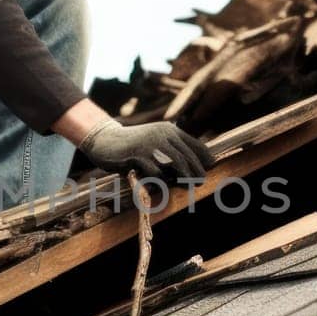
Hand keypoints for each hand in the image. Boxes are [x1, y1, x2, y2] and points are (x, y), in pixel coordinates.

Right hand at [78, 117, 215, 178]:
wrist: (105, 140)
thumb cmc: (134, 145)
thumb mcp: (155, 141)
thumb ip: (172, 149)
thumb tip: (193, 166)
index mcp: (169, 130)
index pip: (194, 143)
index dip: (204, 156)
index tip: (211, 166)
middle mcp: (162, 134)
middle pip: (188, 155)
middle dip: (197, 170)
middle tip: (201, 181)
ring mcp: (150, 144)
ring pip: (176, 163)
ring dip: (185, 177)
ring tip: (189, 185)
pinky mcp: (138, 156)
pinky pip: (156, 172)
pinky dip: (161, 180)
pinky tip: (160, 184)